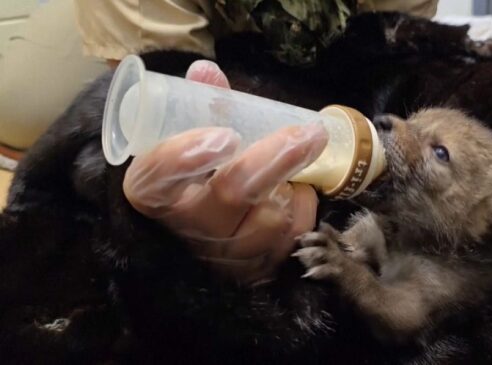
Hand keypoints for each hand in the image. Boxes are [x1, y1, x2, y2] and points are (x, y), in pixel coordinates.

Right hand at [122, 60, 327, 283]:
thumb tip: (207, 71)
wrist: (214, 239)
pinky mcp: (257, 271)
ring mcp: (224, 255)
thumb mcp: (194, 142)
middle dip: (273, 159)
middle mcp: (187, 227)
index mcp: (156, 193)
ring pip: (271, 218)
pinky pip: (294, 235)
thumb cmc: (202, 178)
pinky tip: (298, 194)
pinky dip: (303, 207)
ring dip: (292, 186)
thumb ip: (200, 107)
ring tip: (296, 165)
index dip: (184, 158)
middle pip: (229, 195)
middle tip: (309, 134)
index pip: (155, 179)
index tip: (225, 136)